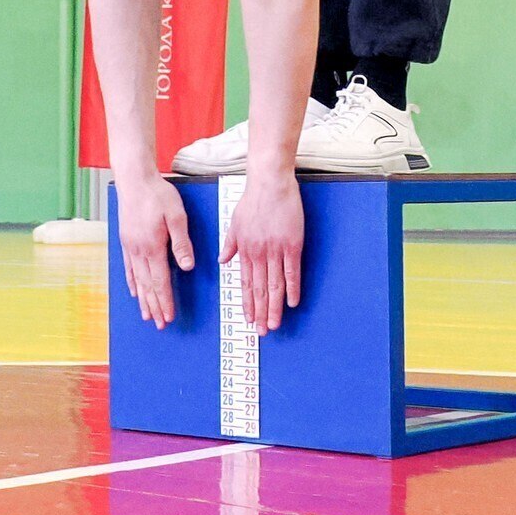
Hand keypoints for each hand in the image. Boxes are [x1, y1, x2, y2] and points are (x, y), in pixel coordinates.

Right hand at [117, 175, 196, 328]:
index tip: (169, 316)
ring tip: (147, 316)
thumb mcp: (177, 216)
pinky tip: (134, 292)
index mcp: (153, 246)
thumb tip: (187, 266)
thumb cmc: (158, 194)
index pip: (160, 281)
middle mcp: (139, 250)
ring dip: (143, 300)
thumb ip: (181, 243)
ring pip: (136, 280)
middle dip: (155, 306)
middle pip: (147, 285)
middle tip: (160, 324)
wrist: (134, 179)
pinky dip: (131, 282)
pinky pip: (128, 267)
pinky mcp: (126, 240)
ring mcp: (130, 246)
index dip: (165, 300)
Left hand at [221, 172, 303, 334]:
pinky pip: (292, 271)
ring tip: (274, 324)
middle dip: (260, 312)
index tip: (249, 319)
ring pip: (274, 285)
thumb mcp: (234, 222)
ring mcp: (275, 250)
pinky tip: (292, 303)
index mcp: (244, 249)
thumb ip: (229, 244)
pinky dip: (292, 288)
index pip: (245, 283)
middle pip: (260, 289)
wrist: (269, 183)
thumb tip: (223, 261)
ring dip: (274, 307)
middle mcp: (258, 253)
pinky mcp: (292, 245)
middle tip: (262, 331)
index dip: (248, 303)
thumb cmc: (252, 200)